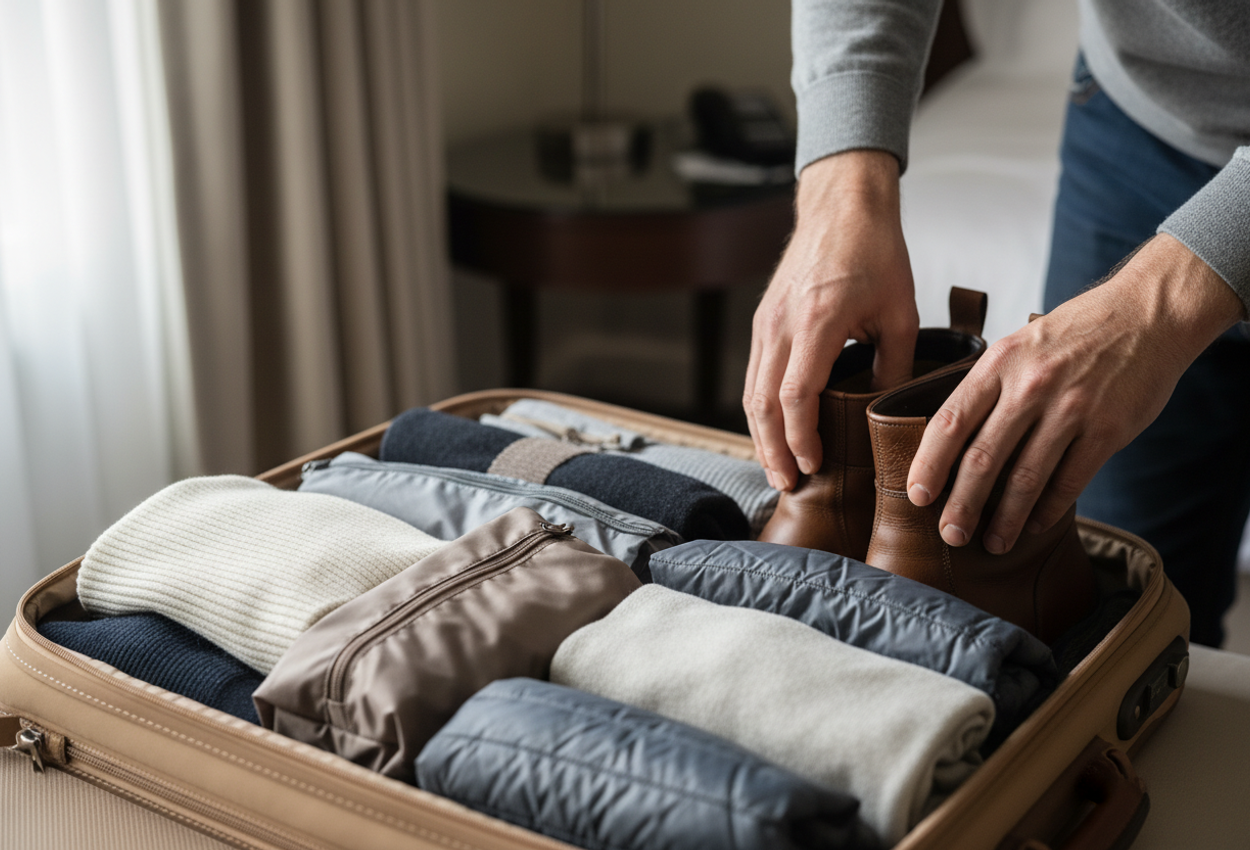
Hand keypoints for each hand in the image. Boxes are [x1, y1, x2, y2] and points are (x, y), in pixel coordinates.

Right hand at [744, 150, 918, 490]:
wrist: (841, 205)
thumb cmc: (875, 251)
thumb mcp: (900, 311)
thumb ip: (894, 366)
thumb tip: (887, 413)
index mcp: (818, 321)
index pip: (795, 396)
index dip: (801, 438)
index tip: (814, 465)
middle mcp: (782, 324)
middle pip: (761, 403)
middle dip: (772, 450)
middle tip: (787, 484)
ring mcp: (765, 322)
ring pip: (750, 392)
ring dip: (761, 435)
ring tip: (777, 468)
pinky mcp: (763, 321)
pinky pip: (754, 374)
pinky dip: (760, 409)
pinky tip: (775, 430)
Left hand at [907, 234, 1245, 552]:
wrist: (1147, 314)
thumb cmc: (1074, 333)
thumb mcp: (1018, 344)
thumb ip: (988, 385)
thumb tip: (950, 438)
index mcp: (999, 363)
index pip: (950, 422)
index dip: (929, 464)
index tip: (917, 496)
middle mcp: (1031, 386)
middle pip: (982, 458)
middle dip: (961, 505)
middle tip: (950, 535)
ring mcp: (1071, 409)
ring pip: (1025, 478)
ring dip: (1005, 519)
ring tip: (993, 543)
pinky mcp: (1107, 430)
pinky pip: (1069, 481)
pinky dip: (1048, 509)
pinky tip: (1033, 524)